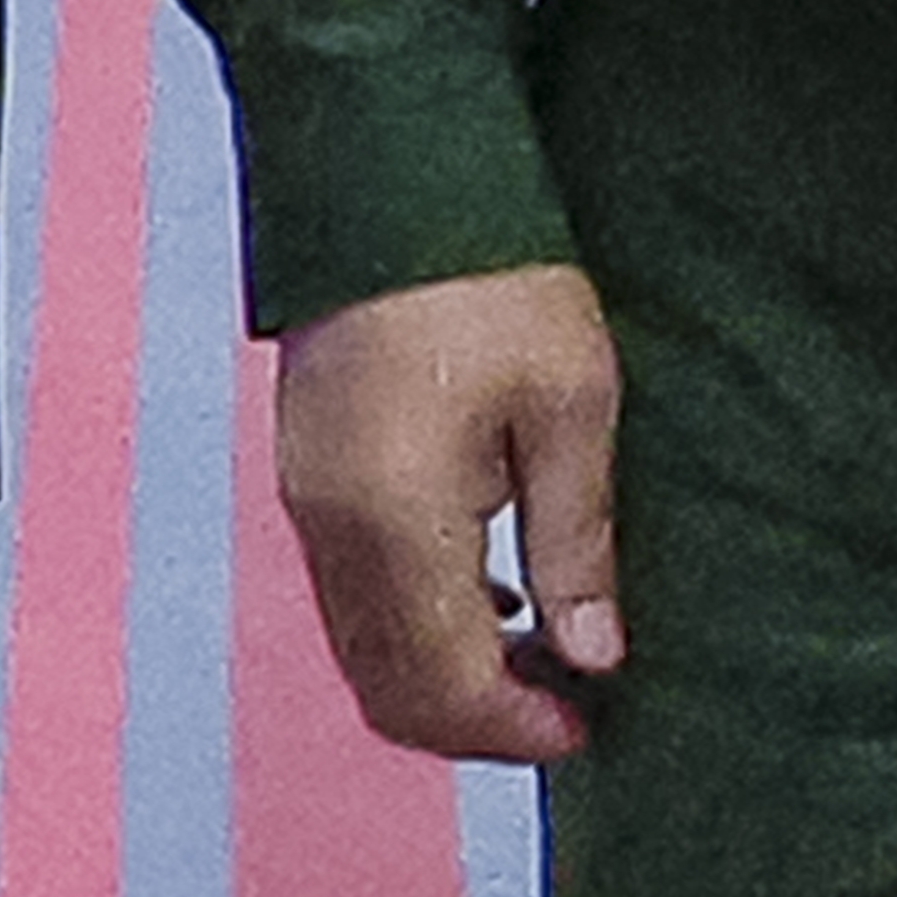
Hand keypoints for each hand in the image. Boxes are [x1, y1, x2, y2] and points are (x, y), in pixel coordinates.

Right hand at [269, 263, 622, 764]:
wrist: (390, 168)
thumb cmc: (491, 275)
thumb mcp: (572, 403)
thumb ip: (577, 542)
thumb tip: (592, 654)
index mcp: (397, 517)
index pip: (445, 683)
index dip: (517, 728)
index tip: (586, 726)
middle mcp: (331, 524)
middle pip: (389, 687)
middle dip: (477, 722)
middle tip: (564, 708)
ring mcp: (305, 496)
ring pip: (361, 648)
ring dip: (442, 676)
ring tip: (535, 654)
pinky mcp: (303, 467)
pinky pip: (346, 593)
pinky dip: (408, 625)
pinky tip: (483, 590)